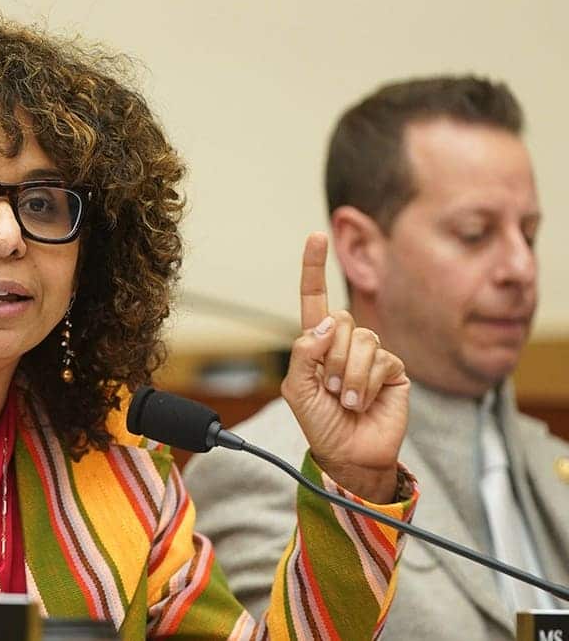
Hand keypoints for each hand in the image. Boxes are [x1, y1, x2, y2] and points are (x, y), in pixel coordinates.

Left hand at [281, 232, 409, 502]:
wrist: (349, 453)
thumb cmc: (320, 423)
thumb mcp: (297, 389)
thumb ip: (303, 354)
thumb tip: (326, 325)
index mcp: (317, 343)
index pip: (315, 299)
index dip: (314, 268)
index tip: (316, 237)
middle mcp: (345, 342)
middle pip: (340, 321)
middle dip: (331, 358)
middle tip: (331, 389)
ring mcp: (372, 353)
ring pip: (361, 339)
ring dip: (348, 374)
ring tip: (346, 399)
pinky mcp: (394, 367)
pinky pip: (380, 359)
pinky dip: (366, 382)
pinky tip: (364, 402)